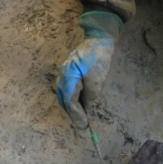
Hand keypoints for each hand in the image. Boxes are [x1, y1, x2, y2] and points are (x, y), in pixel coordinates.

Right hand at [55, 11, 121, 128]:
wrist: (99, 38)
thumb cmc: (99, 56)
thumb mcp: (98, 76)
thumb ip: (92, 94)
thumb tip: (87, 108)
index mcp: (68, 75)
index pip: (70, 100)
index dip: (77, 114)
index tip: (84, 124)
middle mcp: (63, 75)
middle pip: (64, 99)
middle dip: (73, 113)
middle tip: (82, 126)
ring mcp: (64, 73)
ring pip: (65, 95)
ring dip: (72, 108)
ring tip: (81, 118)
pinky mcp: (69, 72)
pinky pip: (68, 90)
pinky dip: (73, 100)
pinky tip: (80, 105)